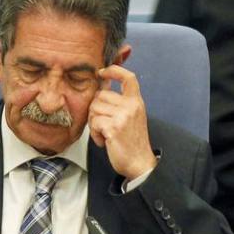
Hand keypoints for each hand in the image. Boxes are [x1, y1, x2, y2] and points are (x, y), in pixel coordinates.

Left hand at [89, 64, 156, 180]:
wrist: (139, 163)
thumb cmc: (132, 142)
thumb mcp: (132, 117)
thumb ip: (121, 103)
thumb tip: (101, 88)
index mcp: (136, 102)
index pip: (128, 77)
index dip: (113, 70)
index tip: (101, 72)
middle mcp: (131, 106)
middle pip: (100, 95)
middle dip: (95, 109)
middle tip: (101, 123)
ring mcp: (123, 116)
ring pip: (94, 108)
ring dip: (94, 122)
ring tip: (103, 133)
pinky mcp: (114, 128)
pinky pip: (94, 123)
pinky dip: (95, 134)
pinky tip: (103, 141)